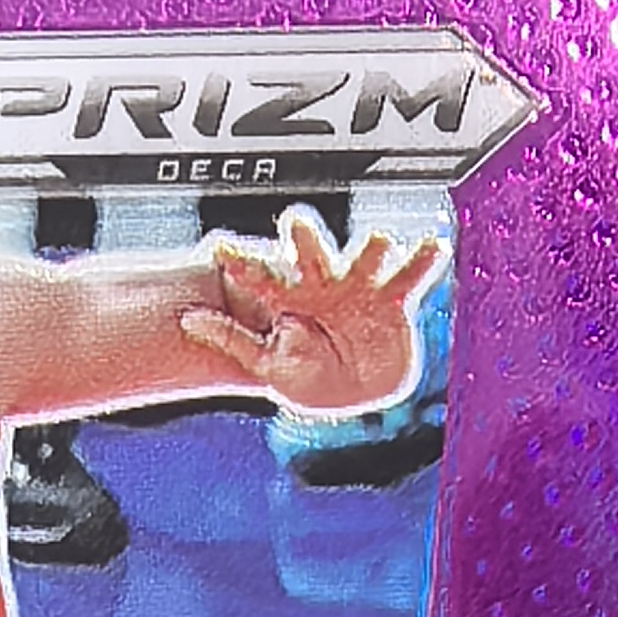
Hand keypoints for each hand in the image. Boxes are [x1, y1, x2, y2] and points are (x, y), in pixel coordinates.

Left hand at [179, 212, 444, 419]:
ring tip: (379, 241)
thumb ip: (232, 341)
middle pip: (312, 253)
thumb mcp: (266, 365)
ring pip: (365, 257)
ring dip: (371, 248)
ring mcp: (359, 288)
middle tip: (294, 224)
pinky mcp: (392, 299)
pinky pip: (409, 275)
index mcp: (290, 300)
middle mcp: (324, 284)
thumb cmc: (307, 375)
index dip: (241, 266)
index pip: (261, 279)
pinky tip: (432, 245)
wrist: (355, 392)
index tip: (218, 249)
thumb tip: (186, 319)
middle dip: (304, 238)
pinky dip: (422, 260)